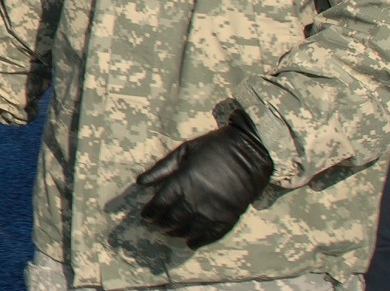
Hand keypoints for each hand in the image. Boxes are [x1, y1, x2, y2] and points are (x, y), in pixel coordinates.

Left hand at [136, 111, 272, 248]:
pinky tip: (191, 242)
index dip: (150, 211)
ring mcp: (214, 210)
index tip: (145, 215)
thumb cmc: (213, 147)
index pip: (161, 203)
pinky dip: (199, 241)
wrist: (249, 153)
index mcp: (184, 180)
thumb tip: (139, 182)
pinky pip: (211, 235)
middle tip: (156, 224)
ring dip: (177, 232)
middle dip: (161, 222)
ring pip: (190, 229)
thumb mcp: (184, 150)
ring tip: (170, 232)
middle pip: (173, 218)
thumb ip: (161, 168)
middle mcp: (197, 198)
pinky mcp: (228, 217)